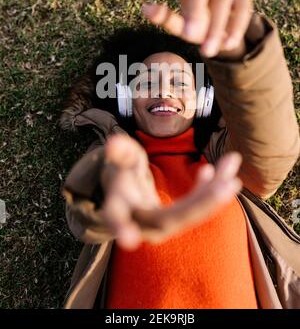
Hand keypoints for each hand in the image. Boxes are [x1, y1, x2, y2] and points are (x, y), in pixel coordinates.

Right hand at [100, 133, 242, 249]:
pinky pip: (196, 209)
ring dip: (215, 192)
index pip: (118, 218)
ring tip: (232, 163)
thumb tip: (114, 142)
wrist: (127, 192)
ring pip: (190, 214)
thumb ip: (119, 153)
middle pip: (170, 218)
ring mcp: (161, 225)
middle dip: (201, 202)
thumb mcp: (118, 162)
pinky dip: (208, 190)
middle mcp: (141, 223)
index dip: (121, 228)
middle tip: (230, 183)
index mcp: (119, 208)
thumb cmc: (121, 175)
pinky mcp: (176, 221)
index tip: (129, 241)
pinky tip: (212, 170)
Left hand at [141, 0, 262, 58]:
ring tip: (207, 51)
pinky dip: (235, 27)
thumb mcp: (180, 28)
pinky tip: (228, 44)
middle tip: (189, 35)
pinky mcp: (243, 0)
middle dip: (197, 10)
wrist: (223, 41)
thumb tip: (144, 7)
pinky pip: (242, 9)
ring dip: (216, 27)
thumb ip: (166, 18)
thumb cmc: (197, 30)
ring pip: (223, 0)